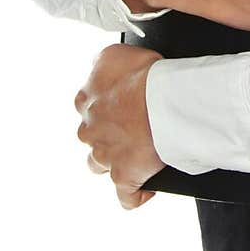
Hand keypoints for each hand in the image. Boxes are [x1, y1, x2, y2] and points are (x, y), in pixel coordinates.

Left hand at [74, 44, 165, 209]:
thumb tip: (98, 68)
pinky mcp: (124, 178)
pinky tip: (146, 189)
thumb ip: (100, 64)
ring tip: (136, 155)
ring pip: (100, 165)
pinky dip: (136, 195)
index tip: (123, 105)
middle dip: (107, 135)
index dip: (106, 107)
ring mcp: (105, 156)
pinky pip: (127, 197)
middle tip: (133, 127)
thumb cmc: (143, 75)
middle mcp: (89, 130)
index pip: (88, 107)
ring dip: (114, 162)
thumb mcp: (113, 53)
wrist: (164, 100)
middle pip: (92, 137)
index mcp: (85, 100)